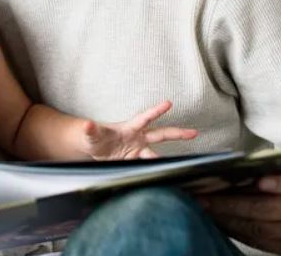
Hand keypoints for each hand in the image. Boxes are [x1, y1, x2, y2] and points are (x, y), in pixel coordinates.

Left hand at [81, 100, 196, 159]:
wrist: (94, 150)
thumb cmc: (94, 138)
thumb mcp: (90, 134)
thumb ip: (90, 130)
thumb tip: (86, 124)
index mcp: (130, 128)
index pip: (145, 118)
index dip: (156, 111)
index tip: (169, 103)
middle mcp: (138, 138)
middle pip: (161, 135)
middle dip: (178, 133)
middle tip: (194, 132)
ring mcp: (139, 150)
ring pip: (157, 154)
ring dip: (166, 159)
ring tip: (182, 165)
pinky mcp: (137, 161)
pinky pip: (149, 165)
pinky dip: (157, 170)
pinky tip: (167, 176)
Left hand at [198, 160, 280, 255]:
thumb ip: (271, 167)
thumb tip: (232, 169)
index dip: (278, 184)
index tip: (259, 181)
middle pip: (267, 209)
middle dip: (232, 204)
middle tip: (205, 198)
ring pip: (259, 228)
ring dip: (228, 219)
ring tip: (206, 209)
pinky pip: (260, 242)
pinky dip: (236, 231)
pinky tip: (220, 221)